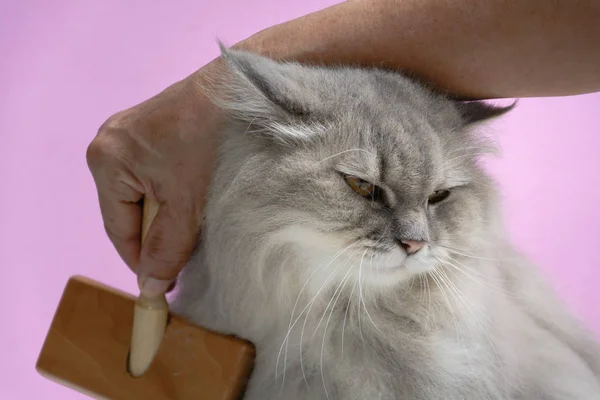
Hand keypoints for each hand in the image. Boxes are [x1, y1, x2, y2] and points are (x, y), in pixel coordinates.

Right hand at [86, 66, 222, 296]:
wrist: (237, 92)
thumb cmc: (208, 143)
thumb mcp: (185, 205)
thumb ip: (166, 248)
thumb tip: (149, 288)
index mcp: (106, 162)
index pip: (117, 229)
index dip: (139, 261)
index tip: (159, 285)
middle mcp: (108, 144)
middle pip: (128, 211)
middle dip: (156, 234)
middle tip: (185, 252)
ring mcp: (128, 133)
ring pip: (143, 194)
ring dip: (166, 212)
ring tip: (194, 219)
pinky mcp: (151, 128)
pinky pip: (153, 174)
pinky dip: (171, 191)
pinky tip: (194, 194)